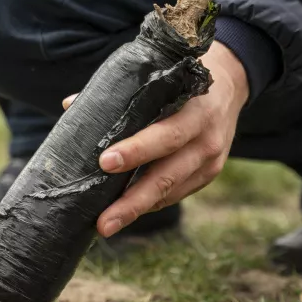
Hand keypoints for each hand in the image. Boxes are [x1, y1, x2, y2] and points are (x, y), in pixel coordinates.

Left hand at [61, 42, 249, 238]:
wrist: (230, 83)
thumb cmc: (180, 78)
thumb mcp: (159, 76)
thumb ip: (119, 93)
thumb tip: (71, 106)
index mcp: (195, 109)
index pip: (165, 134)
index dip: (136, 151)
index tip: (104, 163)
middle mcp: (207, 138)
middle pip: (167, 175)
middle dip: (132, 200)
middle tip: (103, 220)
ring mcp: (211, 160)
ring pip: (170, 191)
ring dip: (137, 209)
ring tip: (106, 225)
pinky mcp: (209, 174)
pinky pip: (176, 193)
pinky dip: (150, 202)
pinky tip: (127, 209)